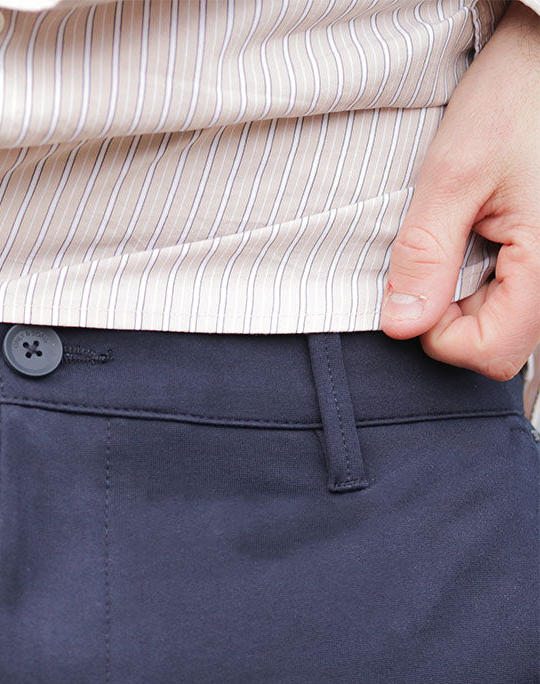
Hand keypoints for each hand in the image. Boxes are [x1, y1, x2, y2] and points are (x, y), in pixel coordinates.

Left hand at [380, 2, 539, 416]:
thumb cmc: (516, 95)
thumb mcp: (453, 172)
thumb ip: (425, 255)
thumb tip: (400, 325)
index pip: (489, 353)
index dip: (440, 334)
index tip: (421, 286)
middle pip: (497, 345)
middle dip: (453, 316)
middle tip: (439, 253)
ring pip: (505, 323)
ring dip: (467, 295)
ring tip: (462, 234)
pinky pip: (514, 295)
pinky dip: (484, 277)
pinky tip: (477, 234)